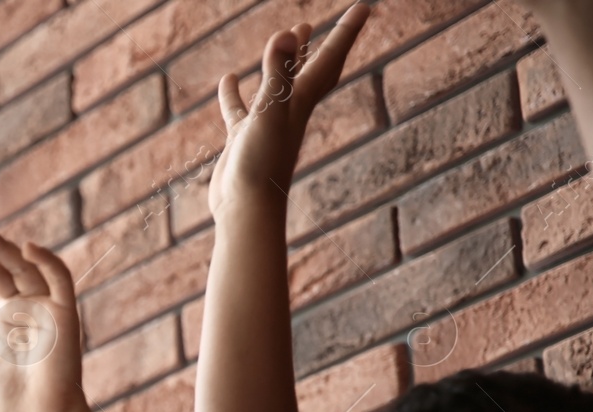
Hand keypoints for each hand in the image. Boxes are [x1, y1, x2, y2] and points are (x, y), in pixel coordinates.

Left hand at [0, 224, 87, 411]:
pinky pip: (60, 280)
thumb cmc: (12, 404)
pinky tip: (26, 246)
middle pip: (2, 269)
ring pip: (25, 268)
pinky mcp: (65, 314)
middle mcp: (28, 308)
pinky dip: (47, 261)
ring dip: (2, 248)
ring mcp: (47, 309)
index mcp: (7, 318)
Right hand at [208, 4, 369, 215]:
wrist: (247, 209)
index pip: (329, 58)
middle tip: (340, 18)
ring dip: (286, 59)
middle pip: (313, 68)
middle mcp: (289, 110)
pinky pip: (241, 108)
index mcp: (300, 102)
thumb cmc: (261, 165)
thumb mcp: (269, 113)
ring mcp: (266, 124)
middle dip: (325, 41)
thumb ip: (278, 75)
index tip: (363, 6)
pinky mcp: (244, 138)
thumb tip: (287, 34)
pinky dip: (236, 92)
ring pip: (279, 83)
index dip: (345, 31)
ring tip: (290, 33)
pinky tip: (228, 78)